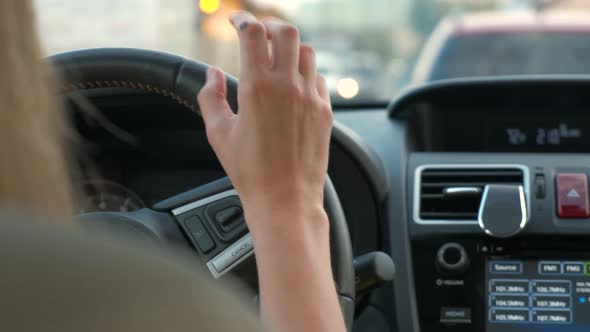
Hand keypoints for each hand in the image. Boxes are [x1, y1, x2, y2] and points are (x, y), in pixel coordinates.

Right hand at [197, 12, 332, 230]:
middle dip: (270, 25)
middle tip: (259, 32)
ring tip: (278, 57)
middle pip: (287, 31)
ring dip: (290, 47)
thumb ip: (210, 97)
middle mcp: (288, 86)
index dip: (242, 20)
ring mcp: (311, 97)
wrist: (286, 200)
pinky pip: (319, 78)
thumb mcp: (219, 134)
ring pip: (307, 52)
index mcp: (257, 88)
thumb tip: (212, 73)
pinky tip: (295, 84)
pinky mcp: (325, 111)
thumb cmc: (250, 172)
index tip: (235, 21)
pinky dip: (306, 73)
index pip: (253, 33)